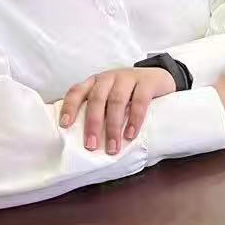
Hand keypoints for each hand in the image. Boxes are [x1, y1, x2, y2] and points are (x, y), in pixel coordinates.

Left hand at [59, 66, 176, 154]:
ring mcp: (128, 77)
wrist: (159, 77)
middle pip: (96, 99)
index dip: (69, 107)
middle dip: (93, 124)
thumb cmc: (130, 93)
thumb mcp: (110, 97)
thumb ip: (99, 110)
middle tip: (92, 145)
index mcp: (96, 82)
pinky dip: (134, 119)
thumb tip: (83, 139)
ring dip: (113, 126)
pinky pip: (139, 101)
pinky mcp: (147, 82)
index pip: (77, 91)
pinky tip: (131, 134)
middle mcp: (109, 78)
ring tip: (113, 147)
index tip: (65, 125)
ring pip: (116, 100)